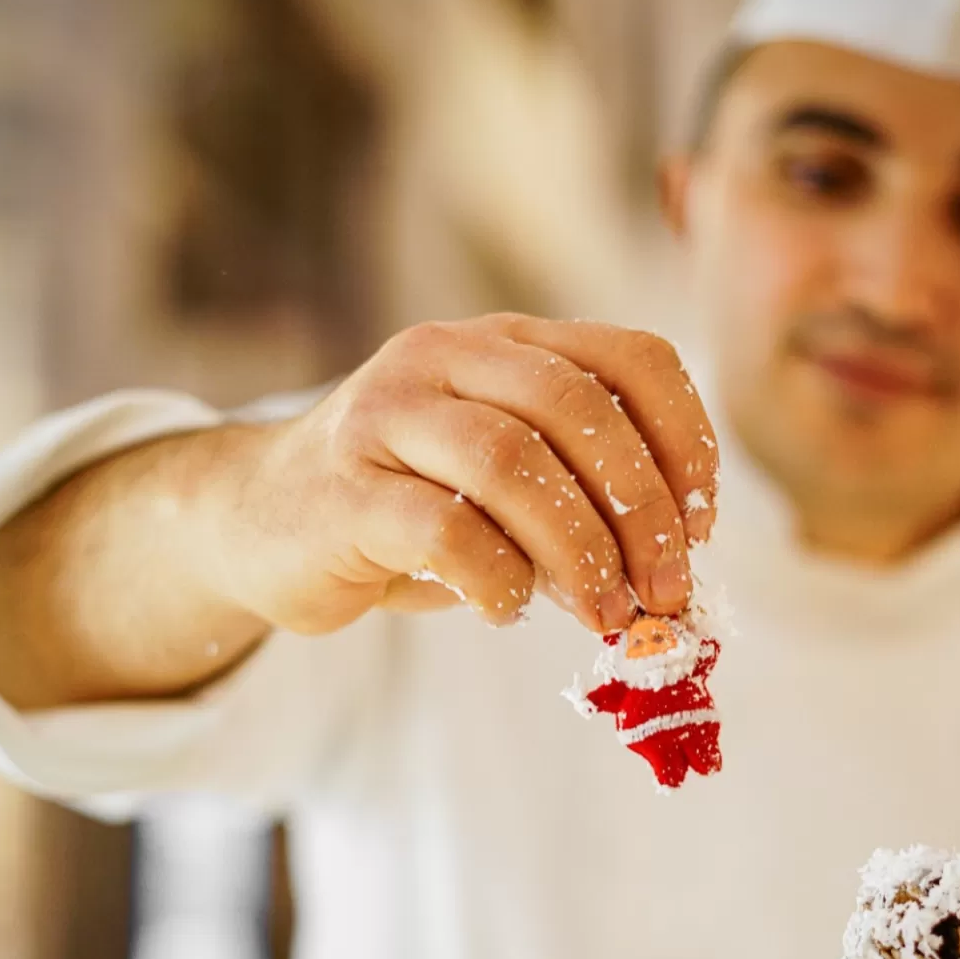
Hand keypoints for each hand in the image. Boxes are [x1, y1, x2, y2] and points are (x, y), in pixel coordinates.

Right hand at [206, 314, 718, 636]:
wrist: (256, 519)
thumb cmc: (403, 506)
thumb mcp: (503, 487)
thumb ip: (578, 506)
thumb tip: (667, 577)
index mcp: (505, 344)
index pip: (630, 357)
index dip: (685, 440)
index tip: (702, 527)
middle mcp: (445, 357)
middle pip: (577, 408)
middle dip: (640, 510)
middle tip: (663, 593)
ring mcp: (385, 414)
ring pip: (511, 463)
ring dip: (579, 552)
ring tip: (600, 614)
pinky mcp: (342, 489)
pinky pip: (442, 529)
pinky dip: (497, 579)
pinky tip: (507, 609)